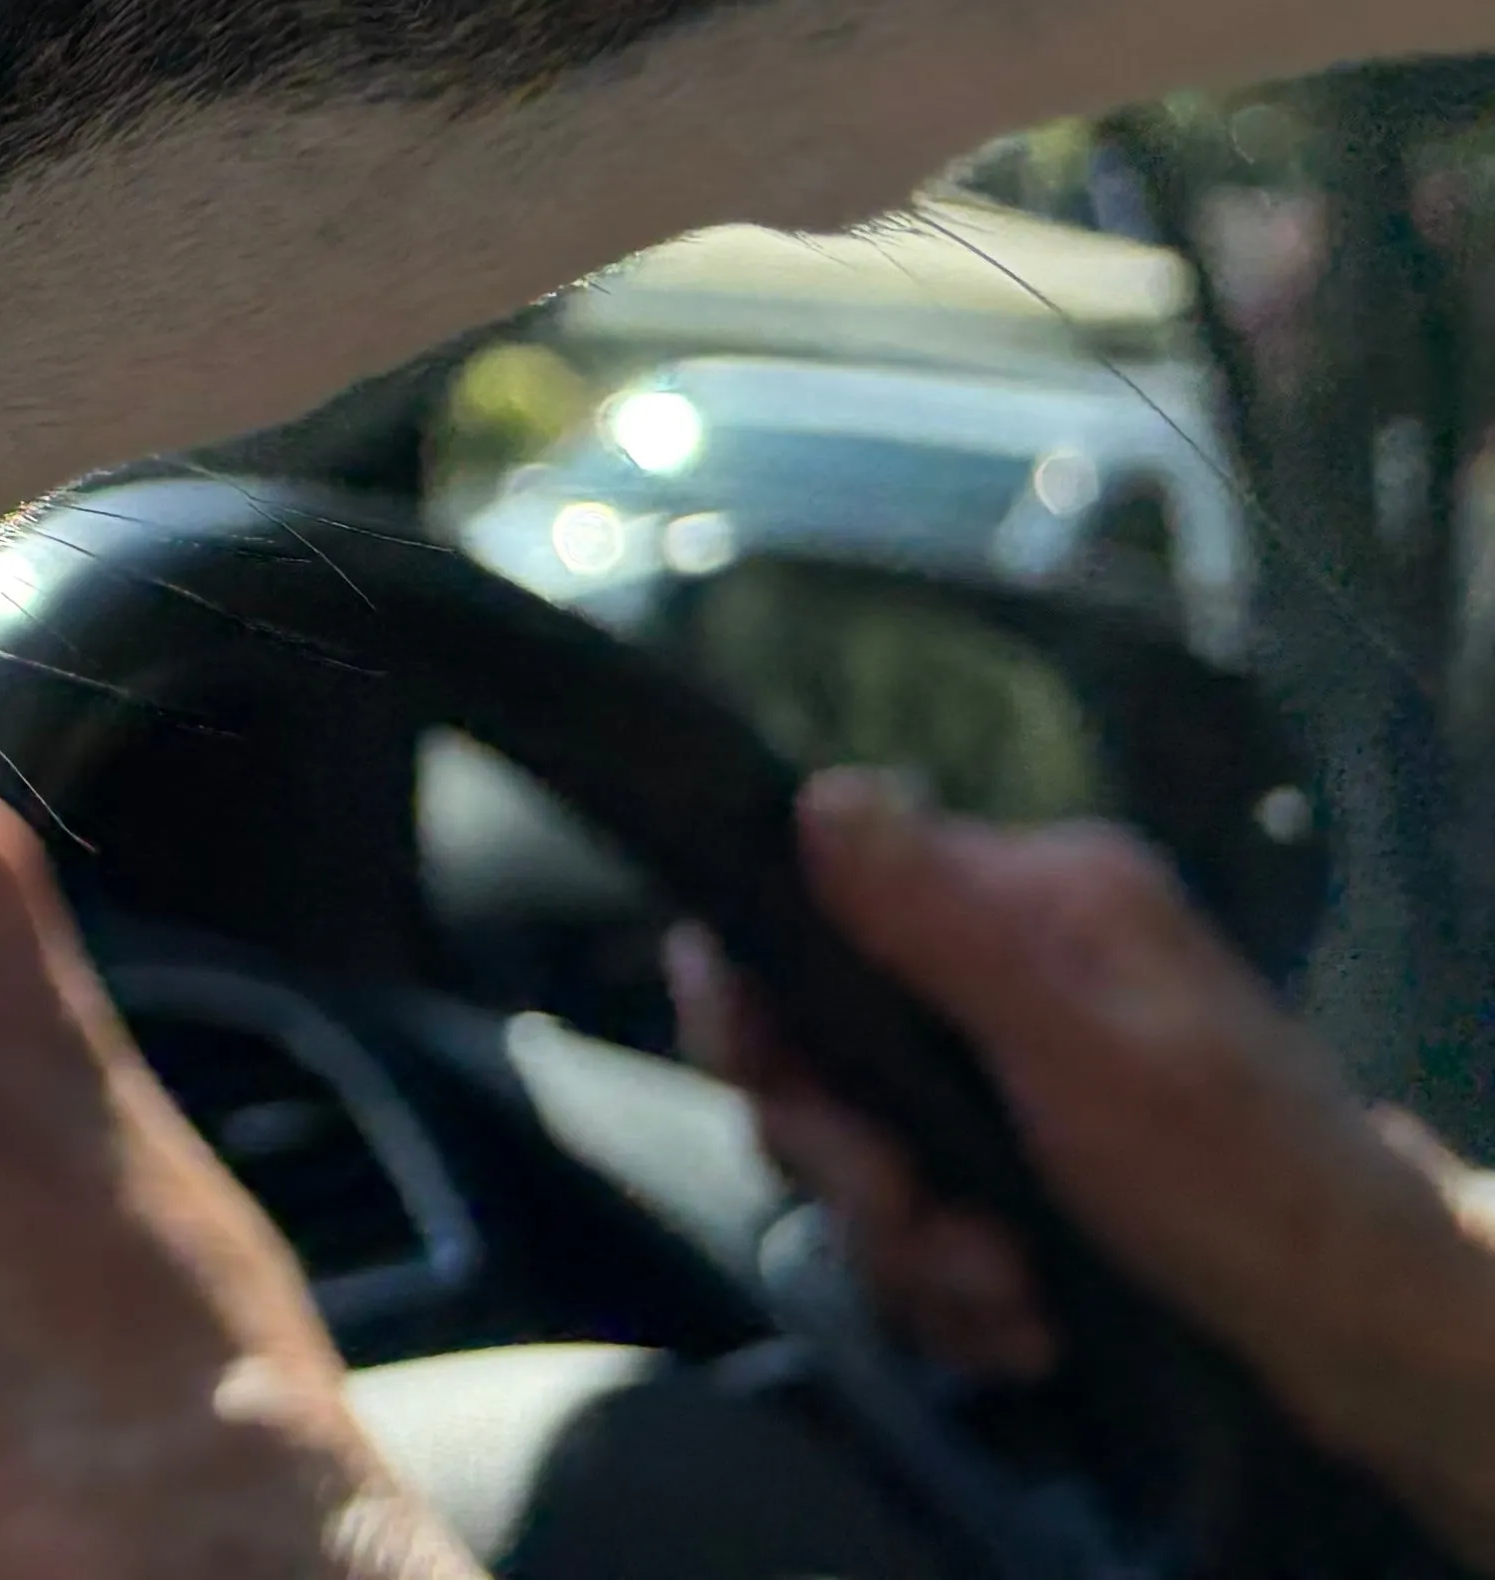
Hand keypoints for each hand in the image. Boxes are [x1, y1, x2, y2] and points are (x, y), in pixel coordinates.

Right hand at [671, 770, 1494, 1568]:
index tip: (763, 1074)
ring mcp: (1016, 1071)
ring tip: (1003, 1297)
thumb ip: (944, 927)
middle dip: (855, 1163)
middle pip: (819, 1044)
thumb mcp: (1087, 1053)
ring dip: (913, 1248)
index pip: (817, 897)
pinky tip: (1022, 1318)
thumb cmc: (1244, 1184)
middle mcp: (1013, 966)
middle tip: (921, 1221)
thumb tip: (817, 792)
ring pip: (861, 1151)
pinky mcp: (1024, 1164)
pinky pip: (918, 1217)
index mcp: (1034, 899)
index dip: (757, 994)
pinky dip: (957, 1285)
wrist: (1373, 1340)